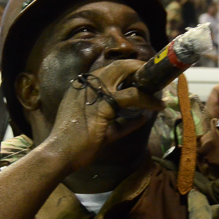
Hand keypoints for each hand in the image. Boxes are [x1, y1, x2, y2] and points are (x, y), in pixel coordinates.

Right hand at [43, 60, 164, 171]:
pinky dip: (147, 100)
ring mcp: (96, 92)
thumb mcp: (100, 128)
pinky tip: (157, 106)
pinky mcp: (105, 104)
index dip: (126, 71)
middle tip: (153, 74)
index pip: (108, 71)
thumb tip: (141, 118)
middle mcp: (88, 84)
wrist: (60, 152)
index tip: (139, 76)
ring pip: (125, 74)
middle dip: (137, 66)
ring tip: (159, 86)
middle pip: (118, 66)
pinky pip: (132, 96)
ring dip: (145, 79)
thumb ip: (120, 122)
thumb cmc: (75, 143)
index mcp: (82, 88)